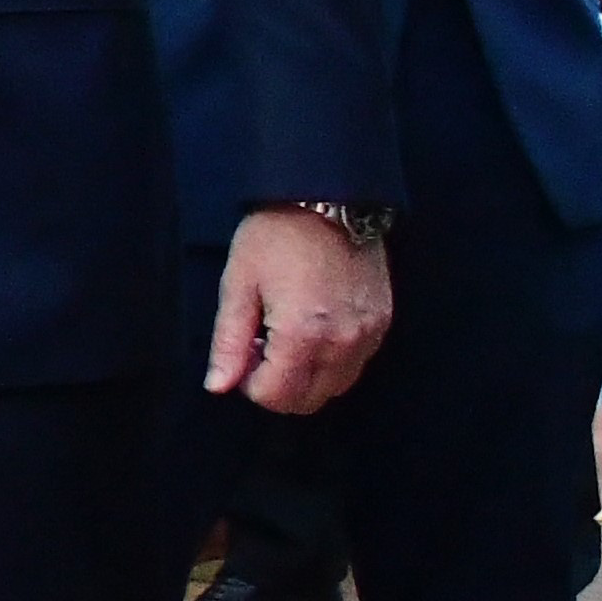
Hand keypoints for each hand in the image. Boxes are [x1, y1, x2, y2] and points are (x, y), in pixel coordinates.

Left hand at [213, 204, 392, 418]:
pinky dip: (332, 362)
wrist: (328, 199)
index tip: (244, 356)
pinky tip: (313, 330)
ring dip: (307, 377)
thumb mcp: (239, 284)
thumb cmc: (275, 237)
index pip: (276, 396)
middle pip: (309, 400)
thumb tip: (218, 386)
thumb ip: (229, 342)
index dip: (251, 385)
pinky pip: (356, 364)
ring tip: (286, 338)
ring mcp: (368, 334)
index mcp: (302, 334)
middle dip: (279, 387)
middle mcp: (342, 342)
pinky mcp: (382, 323)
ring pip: (336, 387)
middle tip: (262, 349)